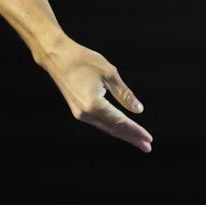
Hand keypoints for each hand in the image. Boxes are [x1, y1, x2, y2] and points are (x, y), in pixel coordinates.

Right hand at [42, 37, 151, 152]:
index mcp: (94, 104)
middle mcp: (86, 113)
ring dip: (123, 133)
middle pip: (114, 129)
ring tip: (138, 140)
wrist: (56, 57)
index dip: (136, 131)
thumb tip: (138, 110)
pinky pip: (99, 122)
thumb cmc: (83, 60)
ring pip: (106, 127)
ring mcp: (80, 114)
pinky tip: (121, 128)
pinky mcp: (78, 110)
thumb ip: (124, 94)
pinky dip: (112, 126)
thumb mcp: (109, 73)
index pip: (120, 122)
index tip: (149, 139)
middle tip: (147, 147)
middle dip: (131, 138)